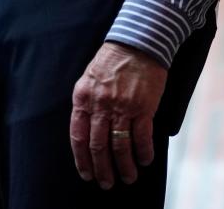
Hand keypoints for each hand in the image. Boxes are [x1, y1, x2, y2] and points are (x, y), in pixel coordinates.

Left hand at [70, 42, 167, 189]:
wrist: (139, 41)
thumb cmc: (114, 59)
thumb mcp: (90, 78)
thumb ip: (87, 103)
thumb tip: (87, 131)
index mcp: (83, 97)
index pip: (78, 136)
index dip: (82, 159)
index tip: (86, 174)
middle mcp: (101, 104)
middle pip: (98, 146)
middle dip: (102, 169)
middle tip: (106, 183)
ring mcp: (122, 106)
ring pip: (120, 146)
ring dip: (124, 166)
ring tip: (128, 177)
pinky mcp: (143, 106)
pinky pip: (141, 137)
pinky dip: (143, 152)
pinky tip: (145, 160)